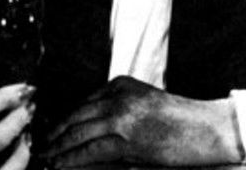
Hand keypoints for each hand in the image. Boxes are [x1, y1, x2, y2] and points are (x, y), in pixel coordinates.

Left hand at [42, 76, 241, 167]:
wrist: (204, 129)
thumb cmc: (178, 120)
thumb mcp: (143, 103)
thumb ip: (116, 109)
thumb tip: (88, 131)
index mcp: (119, 84)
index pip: (83, 103)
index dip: (64, 120)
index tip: (52, 131)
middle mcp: (116, 96)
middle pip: (76, 117)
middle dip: (56, 134)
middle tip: (41, 146)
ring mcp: (120, 116)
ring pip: (78, 134)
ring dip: (59, 149)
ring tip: (46, 158)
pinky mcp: (125, 139)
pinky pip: (90, 151)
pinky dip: (71, 160)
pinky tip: (61, 165)